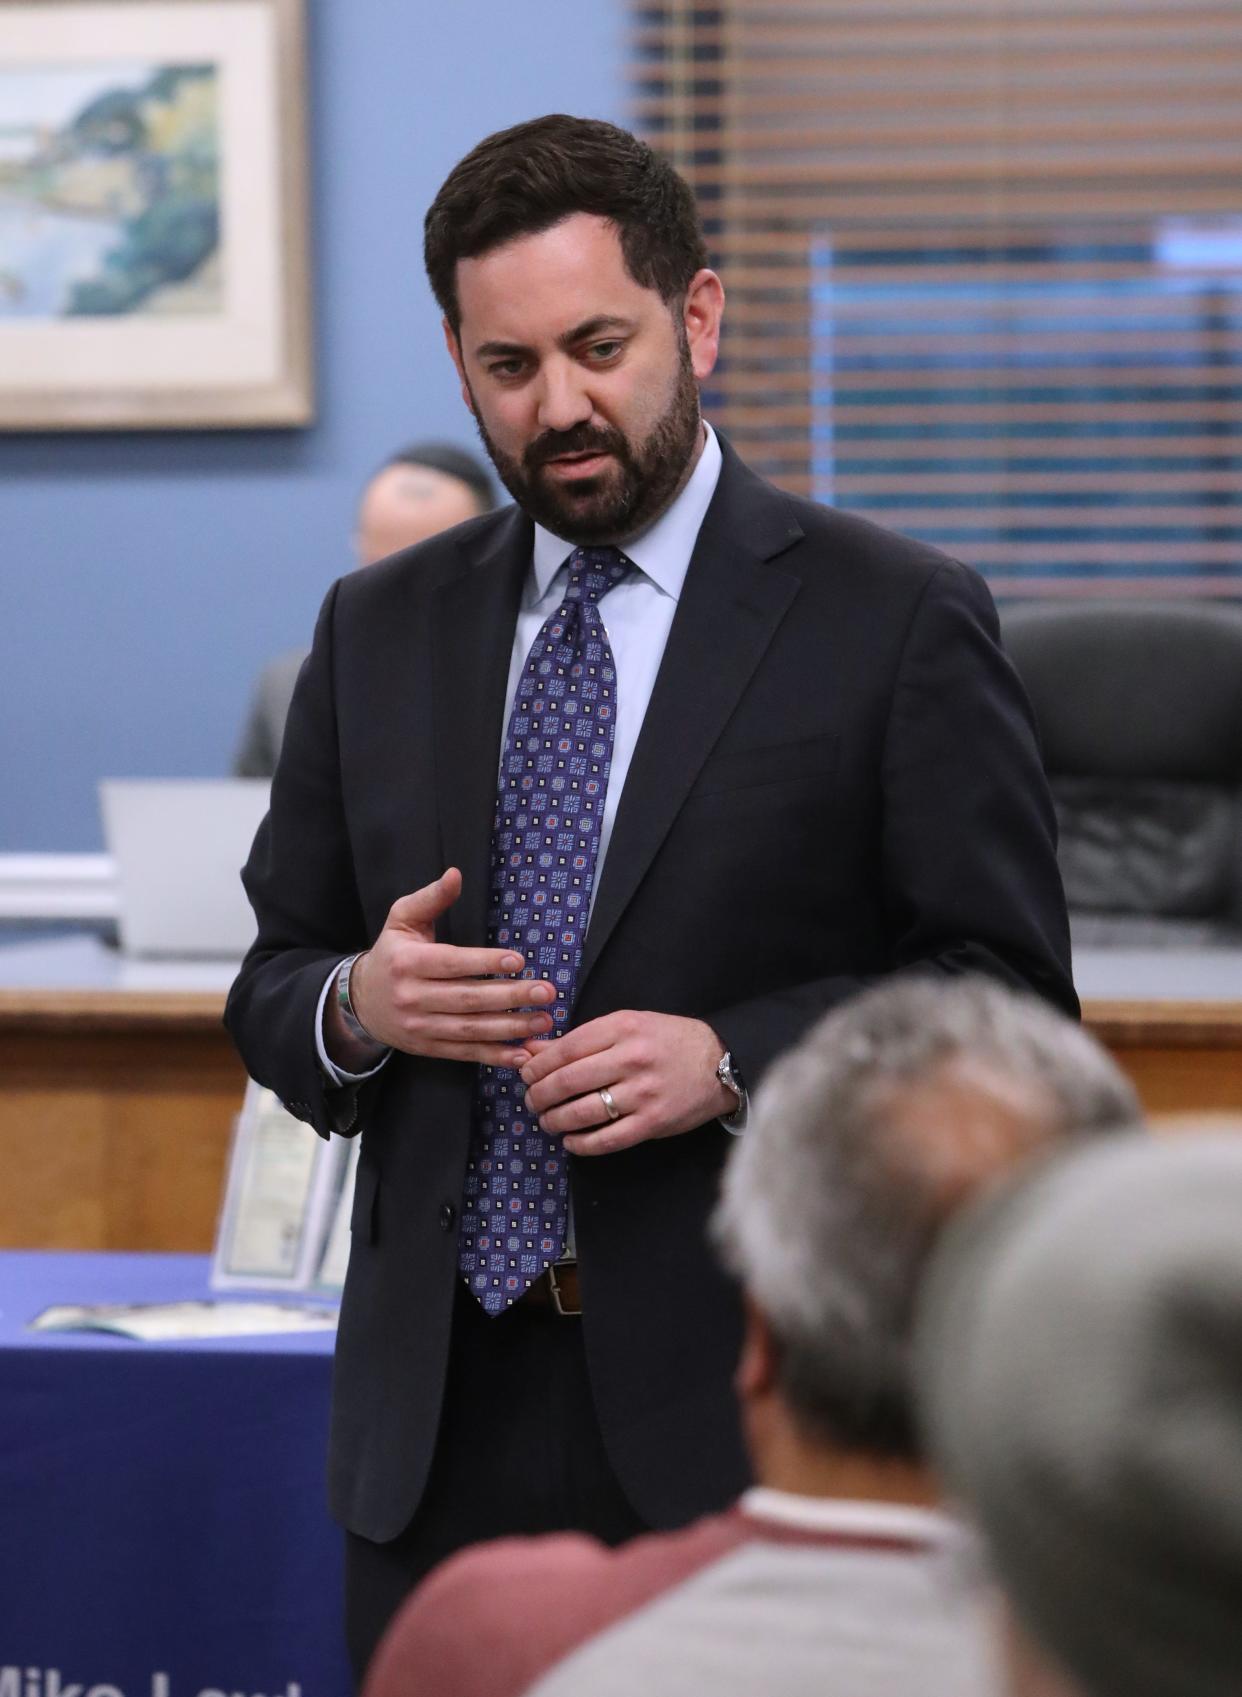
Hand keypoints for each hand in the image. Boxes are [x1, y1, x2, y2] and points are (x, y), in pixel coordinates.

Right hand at [330, 867, 555, 1067]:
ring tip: (544, 1020)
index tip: (518, 960)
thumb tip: (455, 874)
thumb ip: (430, 898)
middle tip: (545, 992)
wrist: (360, 1002)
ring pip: (470, 1029)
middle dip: (510, 997)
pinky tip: (522, 1054)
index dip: (484, 962)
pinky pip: (465, 1053)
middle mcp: (412, 997)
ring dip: (510, 1028)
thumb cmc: (391, 954)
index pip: (451, 963)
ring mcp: (420, 1027)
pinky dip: (495, 1056)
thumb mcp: (402, 919)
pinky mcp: (428, 1048)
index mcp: (408, 963)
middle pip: (467, 999)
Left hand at [518, 1011, 734, 1155]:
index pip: (565, 1049)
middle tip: (531, 1101)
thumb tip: (531, 1051)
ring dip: (554, 1120)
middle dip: (538, 1095)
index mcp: (622, 1028)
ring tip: (548, 1121)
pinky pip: (607, 1140)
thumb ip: (580, 1039)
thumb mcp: (626, 1026)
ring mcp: (643, 1093)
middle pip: (567, 1081)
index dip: (537, 1066)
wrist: (719, 1062)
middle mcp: (631, 1059)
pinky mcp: (653, 1122)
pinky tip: (571, 1141)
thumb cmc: (667, 1040)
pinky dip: (582, 1144)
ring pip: (582, 1113)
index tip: (526, 1075)